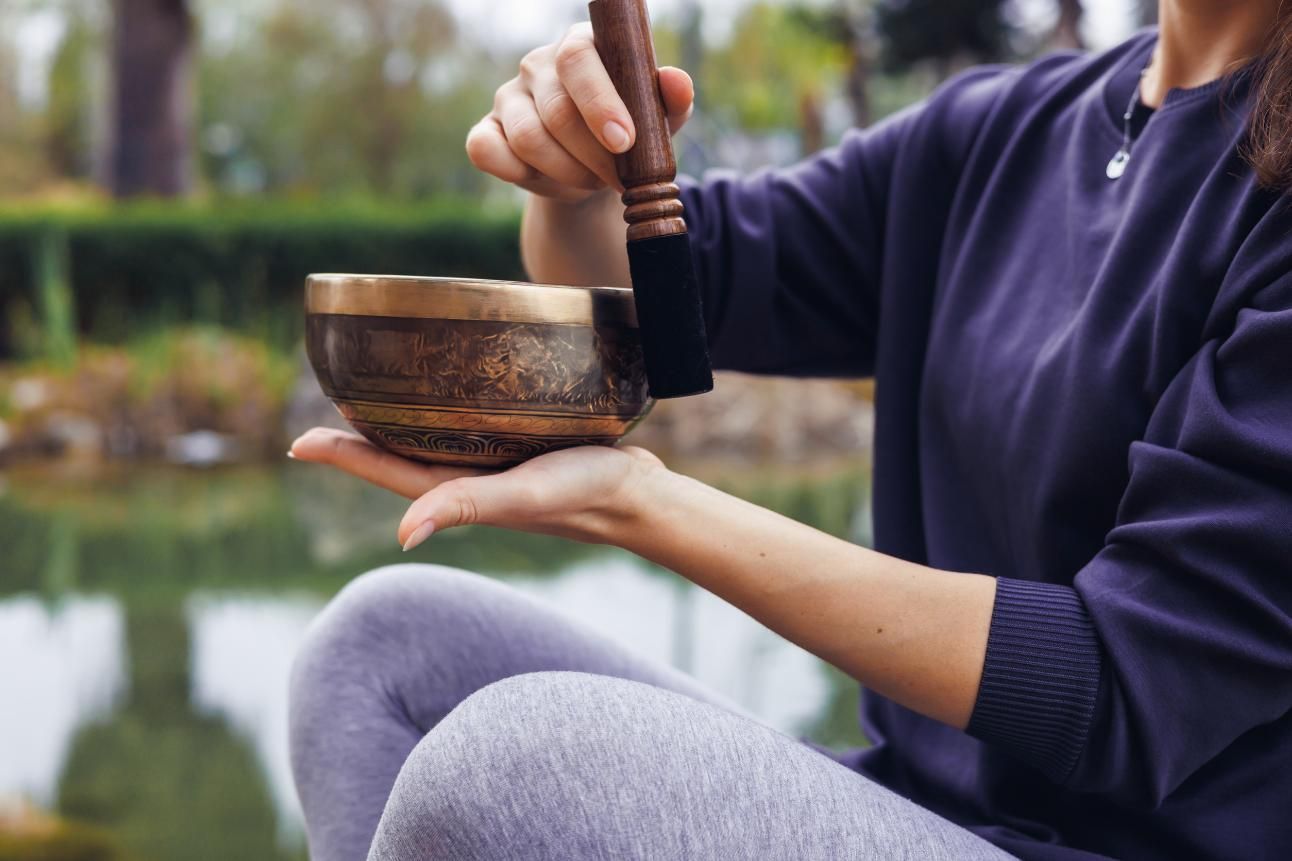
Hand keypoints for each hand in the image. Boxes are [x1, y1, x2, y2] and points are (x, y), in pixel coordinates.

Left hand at [289, 428, 665, 549]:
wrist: (642, 497)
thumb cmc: (585, 494)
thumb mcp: (522, 495)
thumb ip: (464, 505)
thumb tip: (400, 533)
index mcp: (461, 491)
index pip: (386, 472)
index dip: (342, 457)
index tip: (299, 441)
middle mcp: (472, 479)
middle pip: (401, 455)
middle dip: (361, 436)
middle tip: (327, 405)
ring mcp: (498, 464)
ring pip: (436, 441)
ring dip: (402, 424)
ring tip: (376, 397)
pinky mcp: (524, 446)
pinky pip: (474, 428)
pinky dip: (452, 413)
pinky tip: (456, 395)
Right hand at [466, 23, 693, 201]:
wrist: (592, 174)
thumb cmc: (627, 136)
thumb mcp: (657, 121)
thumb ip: (671, 100)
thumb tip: (676, 82)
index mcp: (580, 46)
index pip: (579, 58)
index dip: (600, 102)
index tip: (624, 141)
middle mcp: (538, 65)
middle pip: (557, 109)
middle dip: (593, 155)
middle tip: (616, 178)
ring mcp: (508, 97)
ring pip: (528, 138)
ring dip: (567, 172)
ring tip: (592, 180)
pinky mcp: (486, 131)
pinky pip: (487, 152)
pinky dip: (519, 175)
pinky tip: (549, 181)